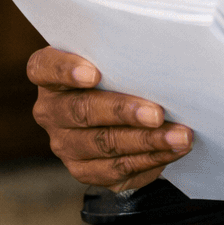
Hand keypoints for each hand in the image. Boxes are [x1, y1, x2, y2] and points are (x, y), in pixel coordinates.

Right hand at [27, 47, 191, 190]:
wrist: (130, 117)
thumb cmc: (125, 76)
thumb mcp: (119, 62)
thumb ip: (127, 58)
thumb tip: (163, 55)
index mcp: (52, 76)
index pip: (44, 67)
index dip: (65, 70)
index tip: (92, 74)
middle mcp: (52, 110)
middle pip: (81, 110)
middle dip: (123, 112)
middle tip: (156, 114)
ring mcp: (65, 143)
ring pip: (103, 143)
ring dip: (146, 141)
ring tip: (179, 136)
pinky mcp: (84, 169)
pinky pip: (117, 168)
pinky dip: (151, 158)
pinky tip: (174, 150)